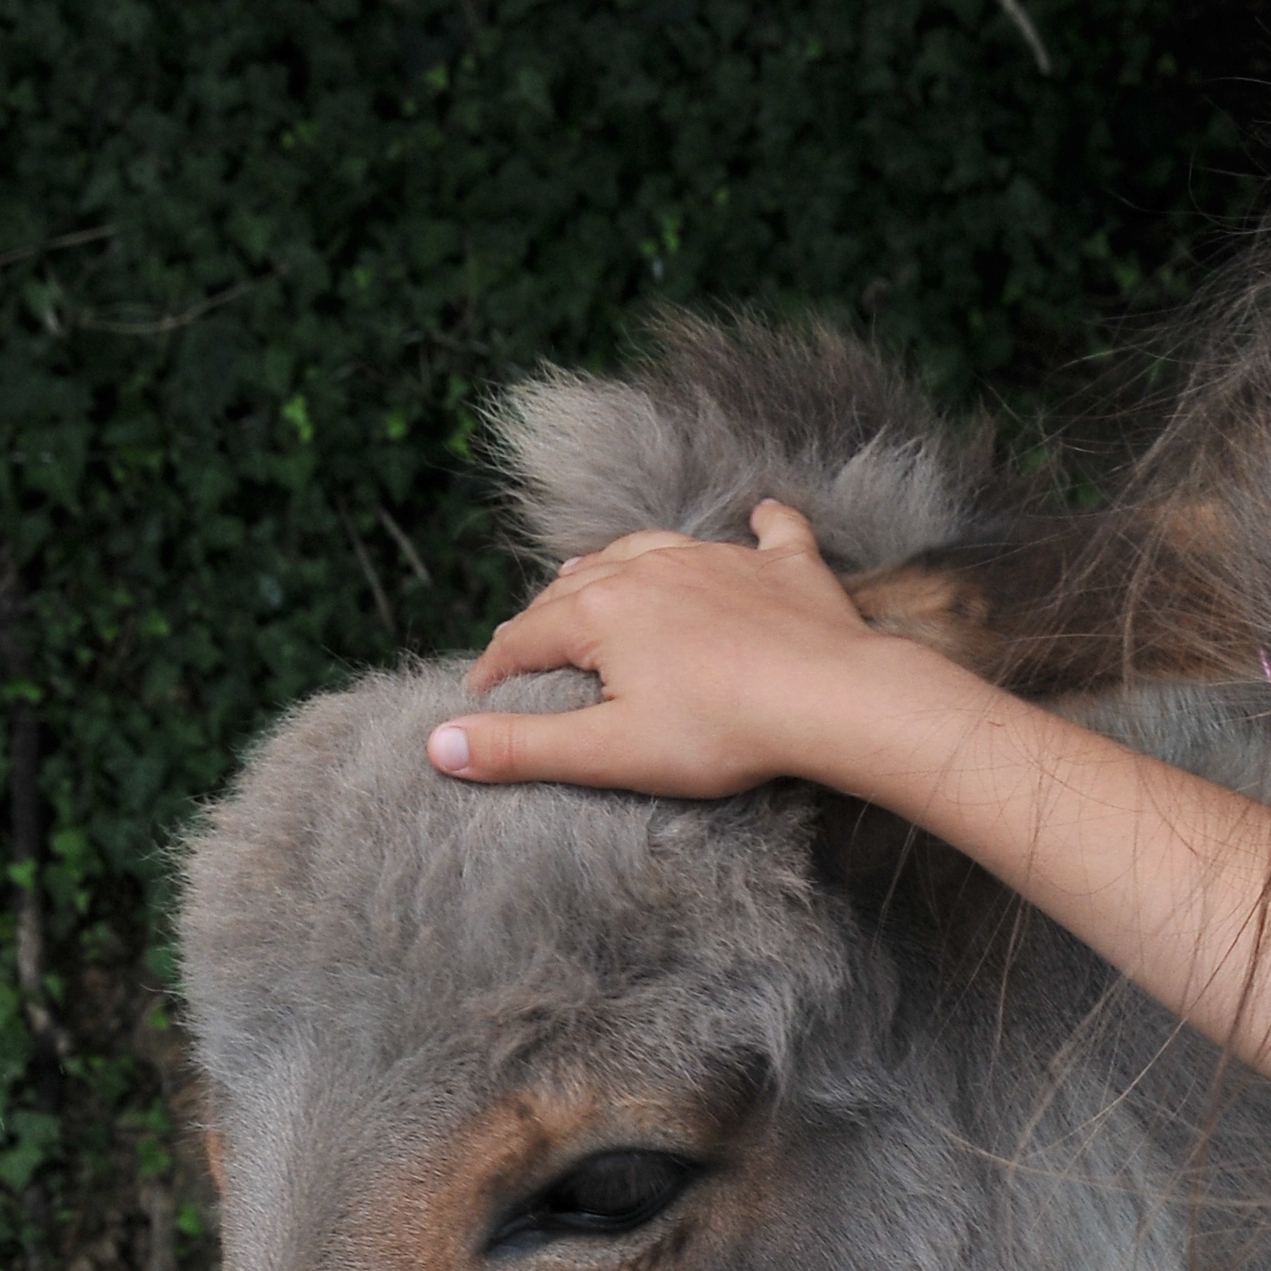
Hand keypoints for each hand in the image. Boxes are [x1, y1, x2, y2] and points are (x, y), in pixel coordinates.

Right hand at [429, 499, 911, 797]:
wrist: (832, 699)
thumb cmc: (722, 731)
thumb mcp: (610, 752)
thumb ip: (523, 747)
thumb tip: (438, 745)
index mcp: (602, 611)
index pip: (526, 636)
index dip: (495, 668)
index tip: (480, 694)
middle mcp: (651, 568)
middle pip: (580, 584)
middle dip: (549, 613)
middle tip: (536, 644)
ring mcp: (719, 560)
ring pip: (653, 548)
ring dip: (622, 564)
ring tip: (606, 578)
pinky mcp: (784, 567)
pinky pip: (771, 532)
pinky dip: (760, 528)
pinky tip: (760, 518)